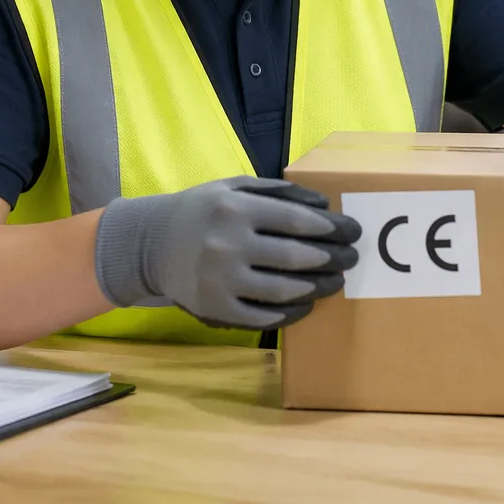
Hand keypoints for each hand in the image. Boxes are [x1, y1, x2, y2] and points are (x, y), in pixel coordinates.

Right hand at [94, 176, 360, 329]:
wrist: (151, 243)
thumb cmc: (202, 210)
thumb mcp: (233, 186)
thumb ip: (278, 192)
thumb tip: (323, 206)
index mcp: (234, 209)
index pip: (295, 221)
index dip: (330, 228)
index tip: (350, 231)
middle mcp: (227, 244)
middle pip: (295, 256)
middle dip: (332, 257)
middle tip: (352, 257)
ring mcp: (221, 280)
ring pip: (283, 290)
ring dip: (318, 287)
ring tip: (335, 281)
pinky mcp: (215, 308)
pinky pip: (262, 316)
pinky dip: (291, 313)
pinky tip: (306, 304)